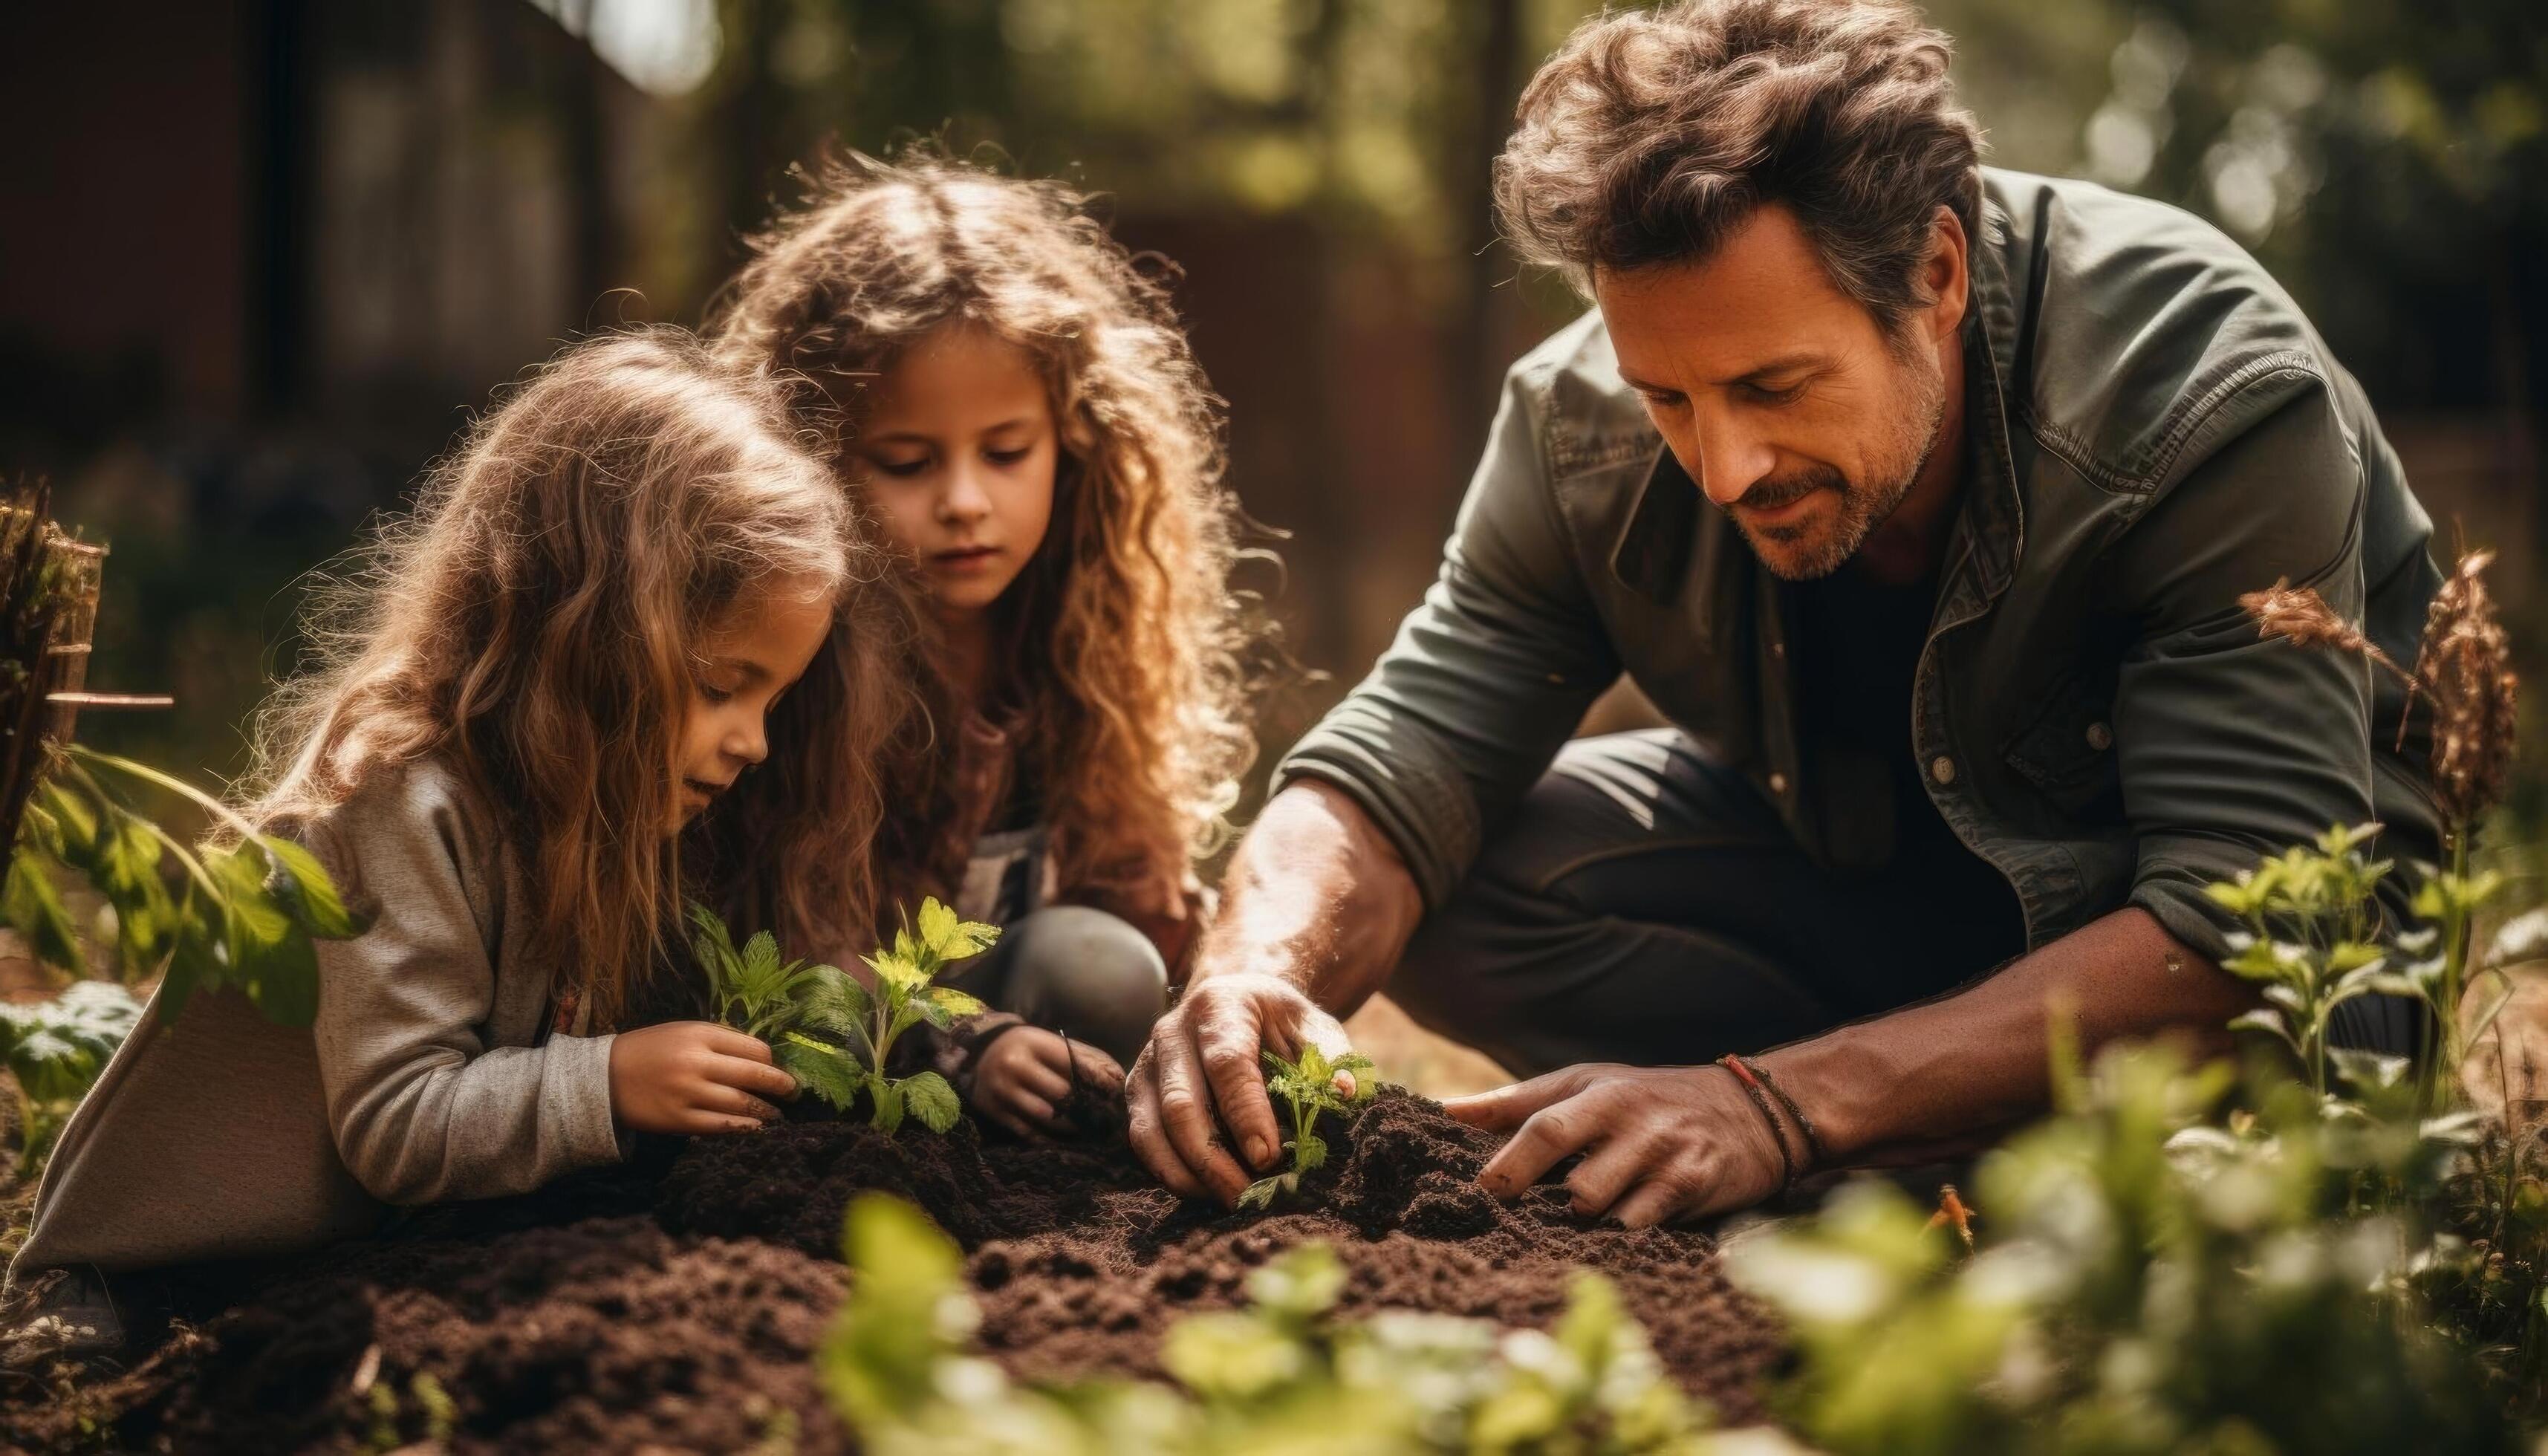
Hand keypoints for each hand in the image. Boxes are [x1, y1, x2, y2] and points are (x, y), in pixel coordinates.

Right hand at [609, 1021, 797, 1135]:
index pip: (753, 1049)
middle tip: (794, 1092)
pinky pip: (722, 1127)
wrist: (605, 1077)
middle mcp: (696, 1063)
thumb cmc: (651, 1051)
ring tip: (778, 1115)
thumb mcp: (684, 1031)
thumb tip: (762, 1054)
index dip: (771, 1061)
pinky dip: (746, 1128)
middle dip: (781, 1085)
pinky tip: (757, 1128)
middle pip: (754, 1075)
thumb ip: (720, 1039)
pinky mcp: (679, 1121)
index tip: (776, 1068)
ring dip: (767, 1111)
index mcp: (699, 1035)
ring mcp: (688, 1093)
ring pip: (742, 1104)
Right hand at [972, 1026, 1124, 1139]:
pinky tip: (1062, 1140)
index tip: (1114, 1094)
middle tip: (1103, 1118)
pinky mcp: (993, 1110)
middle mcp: (1015, 1064)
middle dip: (1084, 1107)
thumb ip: (1084, 1058)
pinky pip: (1027, 1132)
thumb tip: (1117, 1080)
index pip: (1073, 1064)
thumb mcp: (1051, 1044)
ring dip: (1069, 1126)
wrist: (981, 1054)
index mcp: (1034, 1043)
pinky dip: (1048, 1139)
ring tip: (1085, 1130)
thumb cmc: (1028, 1049)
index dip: (1097, 1080)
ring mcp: (1002, 1089)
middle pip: (1061, 1093)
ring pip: (1045, 1116)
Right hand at [1126, 972, 1351, 1203]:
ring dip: (1191, 1176)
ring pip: (1152, 1131)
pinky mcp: (1137, 1093)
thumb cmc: (1280, 1025)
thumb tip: (1344, 1095)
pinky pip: (1144, 1143)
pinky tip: (1208, 1192)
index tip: (1269, 1158)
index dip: (1247, 1114)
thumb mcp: (1313, 1029)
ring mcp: (1147, 1063)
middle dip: (1216, 1161)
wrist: (1236, 1003)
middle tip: (1252, 1197)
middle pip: (1181, 1105)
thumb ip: (1330, 1061)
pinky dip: (1174, 1174)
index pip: (1227, 1064)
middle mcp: (1172, 1032)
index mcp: (1219, 1006)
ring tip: (1233, 1201)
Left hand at [1444, 1063, 1787, 1228]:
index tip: (1477, 1189)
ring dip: (1580, 1221)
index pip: (1541, 1123)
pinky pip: (1640, 1226)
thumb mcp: (1588, 1086)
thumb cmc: (1648, 1101)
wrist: (1752, 1109)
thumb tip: (1444, 1112)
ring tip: (1578, 1218)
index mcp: (1596, 1091)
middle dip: (1535, 1192)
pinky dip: (1620, 1236)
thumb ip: (1518, 1104)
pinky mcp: (1694, 1185)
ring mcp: (1663, 1152)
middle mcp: (1630, 1118)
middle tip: (1510, 1213)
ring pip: (1601, 1204)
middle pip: (1569, 1164)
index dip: (1506, 1160)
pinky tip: (1616, 1233)